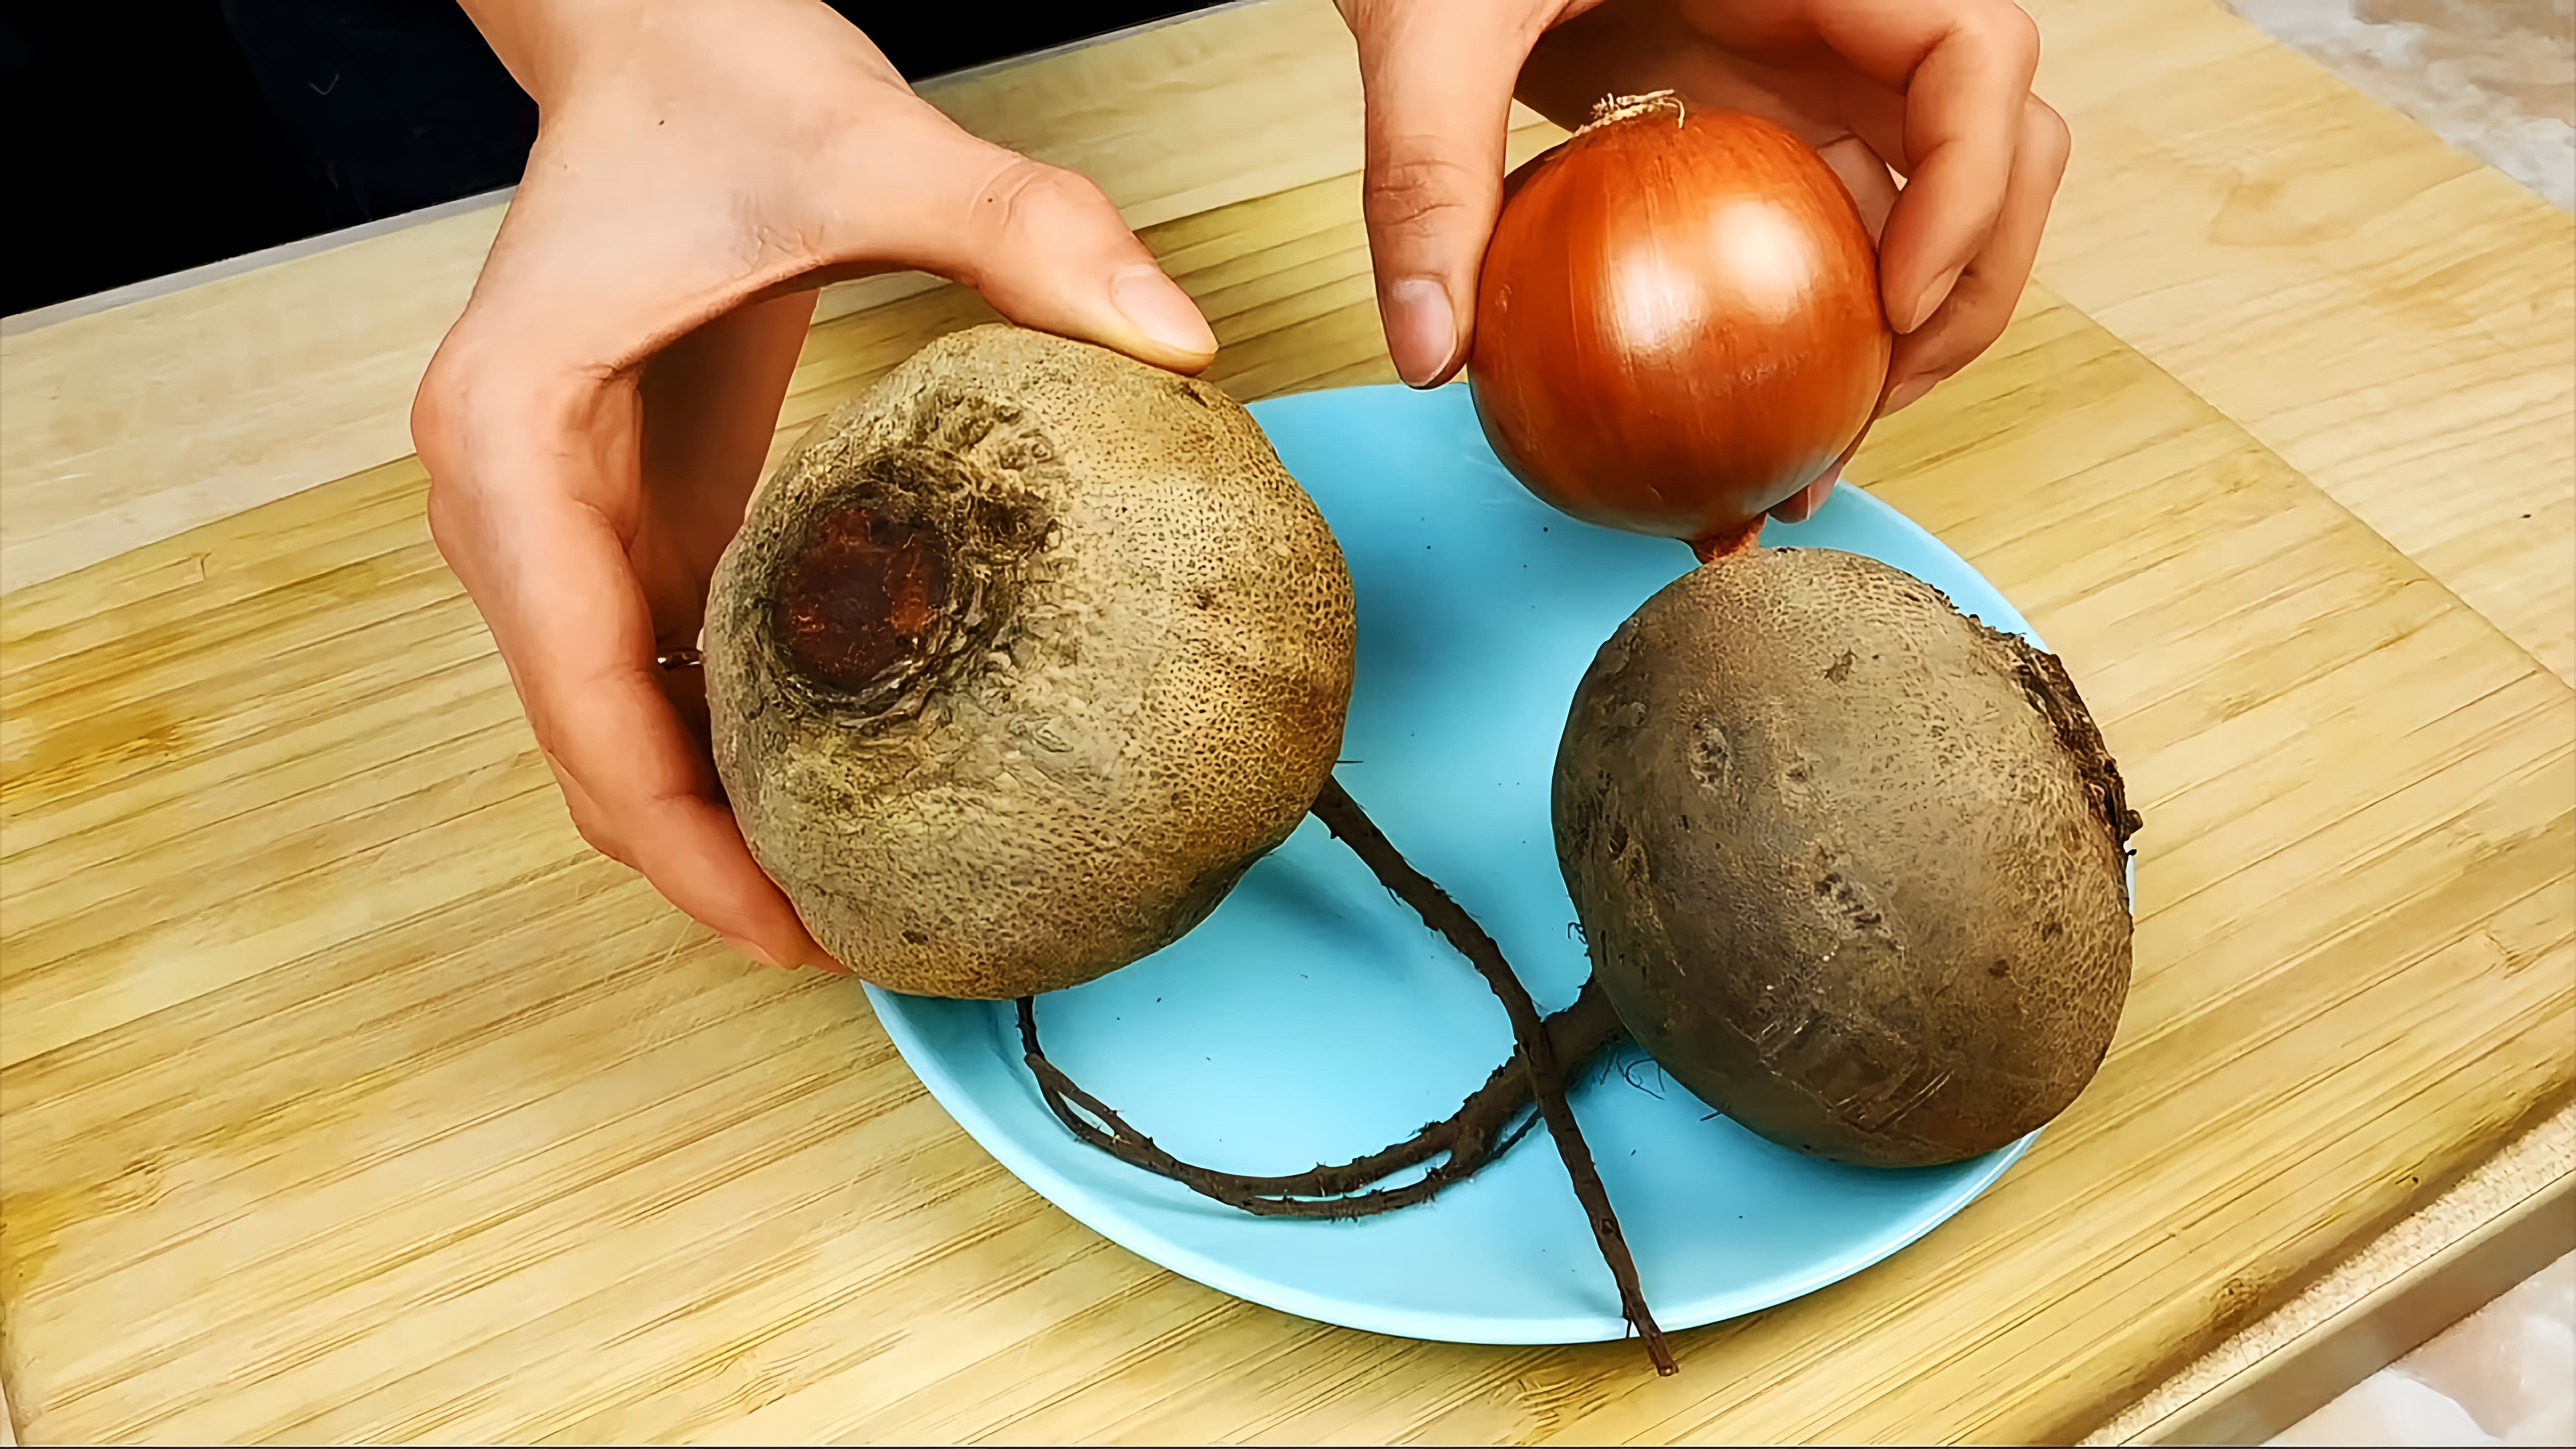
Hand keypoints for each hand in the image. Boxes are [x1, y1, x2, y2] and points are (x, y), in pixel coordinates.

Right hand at [414, 0, 1216, 970]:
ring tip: (860, 902)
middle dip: (707, 867)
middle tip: (858, 950)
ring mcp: (555, 517)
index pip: (577, 697)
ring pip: (618, 726)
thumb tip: (1179, 341)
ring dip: (721, 825)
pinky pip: (665, 667)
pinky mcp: (622, 509)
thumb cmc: (711, 75)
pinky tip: (848, 787)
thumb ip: (1024, 229)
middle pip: (588, 749)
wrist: (647, 23)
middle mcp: (504, 504)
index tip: (795, 931)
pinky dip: (739, 745)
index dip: (680, 841)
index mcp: (511, 444)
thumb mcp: (869, 142)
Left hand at [1336, 0, 2068, 519]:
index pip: (1972, 54)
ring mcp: (1800, 77)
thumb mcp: (1434, 26)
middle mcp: (1832, 22)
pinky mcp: (1752, 125)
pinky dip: (1814, 328)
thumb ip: (1429, 169)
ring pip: (1923, 203)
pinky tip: (1749, 419)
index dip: (1972, 185)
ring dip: (1902, 332)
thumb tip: (1429, 351)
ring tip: (1820, 448)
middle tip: (1871, 411)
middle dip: (1968, 287)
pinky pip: (1826, 229)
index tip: (1896, 308)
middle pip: (1993, 147)